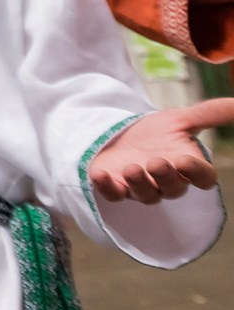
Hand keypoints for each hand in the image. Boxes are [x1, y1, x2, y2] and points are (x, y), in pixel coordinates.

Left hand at [88, 98, 233, 203]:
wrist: (123, 136)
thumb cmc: (157, 132)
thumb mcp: (180, 119)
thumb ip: (210, 114)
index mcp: (188, 167)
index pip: (202, 178)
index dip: (196, 173)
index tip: (185, 161)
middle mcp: (167, 182)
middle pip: (174, 189)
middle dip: (165, 178)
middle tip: (155, 162)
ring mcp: (142, 187)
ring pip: (147, 196)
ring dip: (140, 184)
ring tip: (132, 168)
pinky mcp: (117, 187)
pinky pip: (114, 194)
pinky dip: (107, 187)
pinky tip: (100, 175)